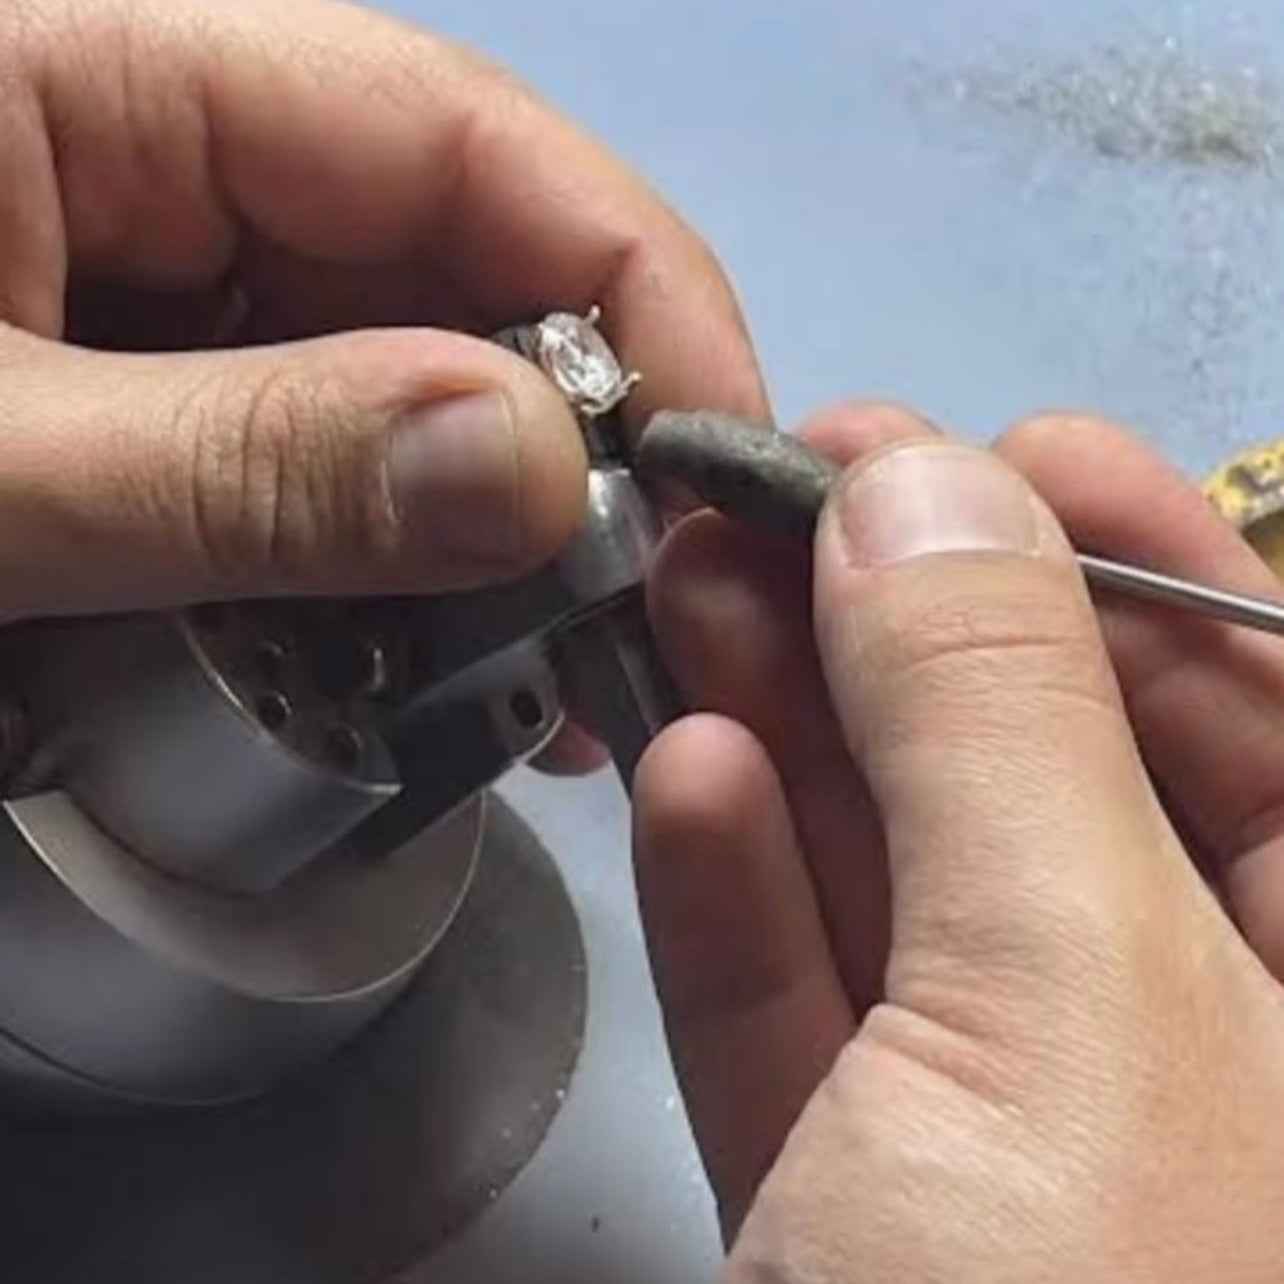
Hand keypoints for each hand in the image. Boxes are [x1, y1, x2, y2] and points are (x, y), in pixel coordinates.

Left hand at [0, 0, 763, 617]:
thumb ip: (244, 463)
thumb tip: (537, 473)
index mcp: (109, 70)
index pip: (452, 131)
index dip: (628, 291)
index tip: (719, 469)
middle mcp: (169, 165)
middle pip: (450, 273)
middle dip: (566, 452)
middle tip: (631, 627)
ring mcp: (168, 295)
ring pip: (402, 391)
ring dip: (488, 542)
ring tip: (548, 688)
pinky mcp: (161, 407)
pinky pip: (326, 469)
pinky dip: (391, 576)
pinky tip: (437, 669)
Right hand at [636, 406, 1283, 1277]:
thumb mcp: (1066, 1004)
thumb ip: (992, 725)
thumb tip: (919, 489)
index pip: (1278, 725)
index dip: (1141, 563)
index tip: (995, 444)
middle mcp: (1202, 1085)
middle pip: (1055, 801)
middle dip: (909, 633)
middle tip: (775, 497)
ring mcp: (1014, 1165)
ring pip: (907, 903)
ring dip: (793, 738)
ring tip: (691, 587)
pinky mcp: (858, 1226)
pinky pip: (813, 1034)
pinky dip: (742, 901)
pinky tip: (687, 772)